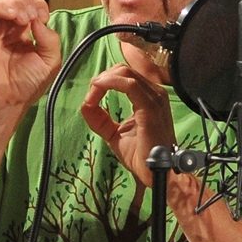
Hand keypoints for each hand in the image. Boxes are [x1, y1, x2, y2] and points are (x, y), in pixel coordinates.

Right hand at [0, 0, 60, 126]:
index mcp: (22, 31)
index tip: (44, 17)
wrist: (6, 102)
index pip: (28, 2)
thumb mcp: (50, 61)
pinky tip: (13, 17)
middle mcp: (5, 27)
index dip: (37, 3)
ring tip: (23, 19)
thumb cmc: (26, 86)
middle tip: (33, 16)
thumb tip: (38, 19)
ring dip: (14, 1)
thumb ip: (50, 38)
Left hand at [80, 63, 175, 185]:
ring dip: (103, 81)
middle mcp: (154, 94)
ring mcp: (154, 98)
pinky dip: (109, 84)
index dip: (104, 81)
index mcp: (149, 98)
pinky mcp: (150, 107)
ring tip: (92, 94)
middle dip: (102, 78)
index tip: (90, 96)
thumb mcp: (113, 133)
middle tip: (90, 93)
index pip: (124, 76)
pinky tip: (98, 90)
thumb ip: (100, 118)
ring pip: (125, 73)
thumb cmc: (141, 155)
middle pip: (123, 70)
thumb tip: (85, 104)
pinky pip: (128, 85)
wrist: (156, 172)